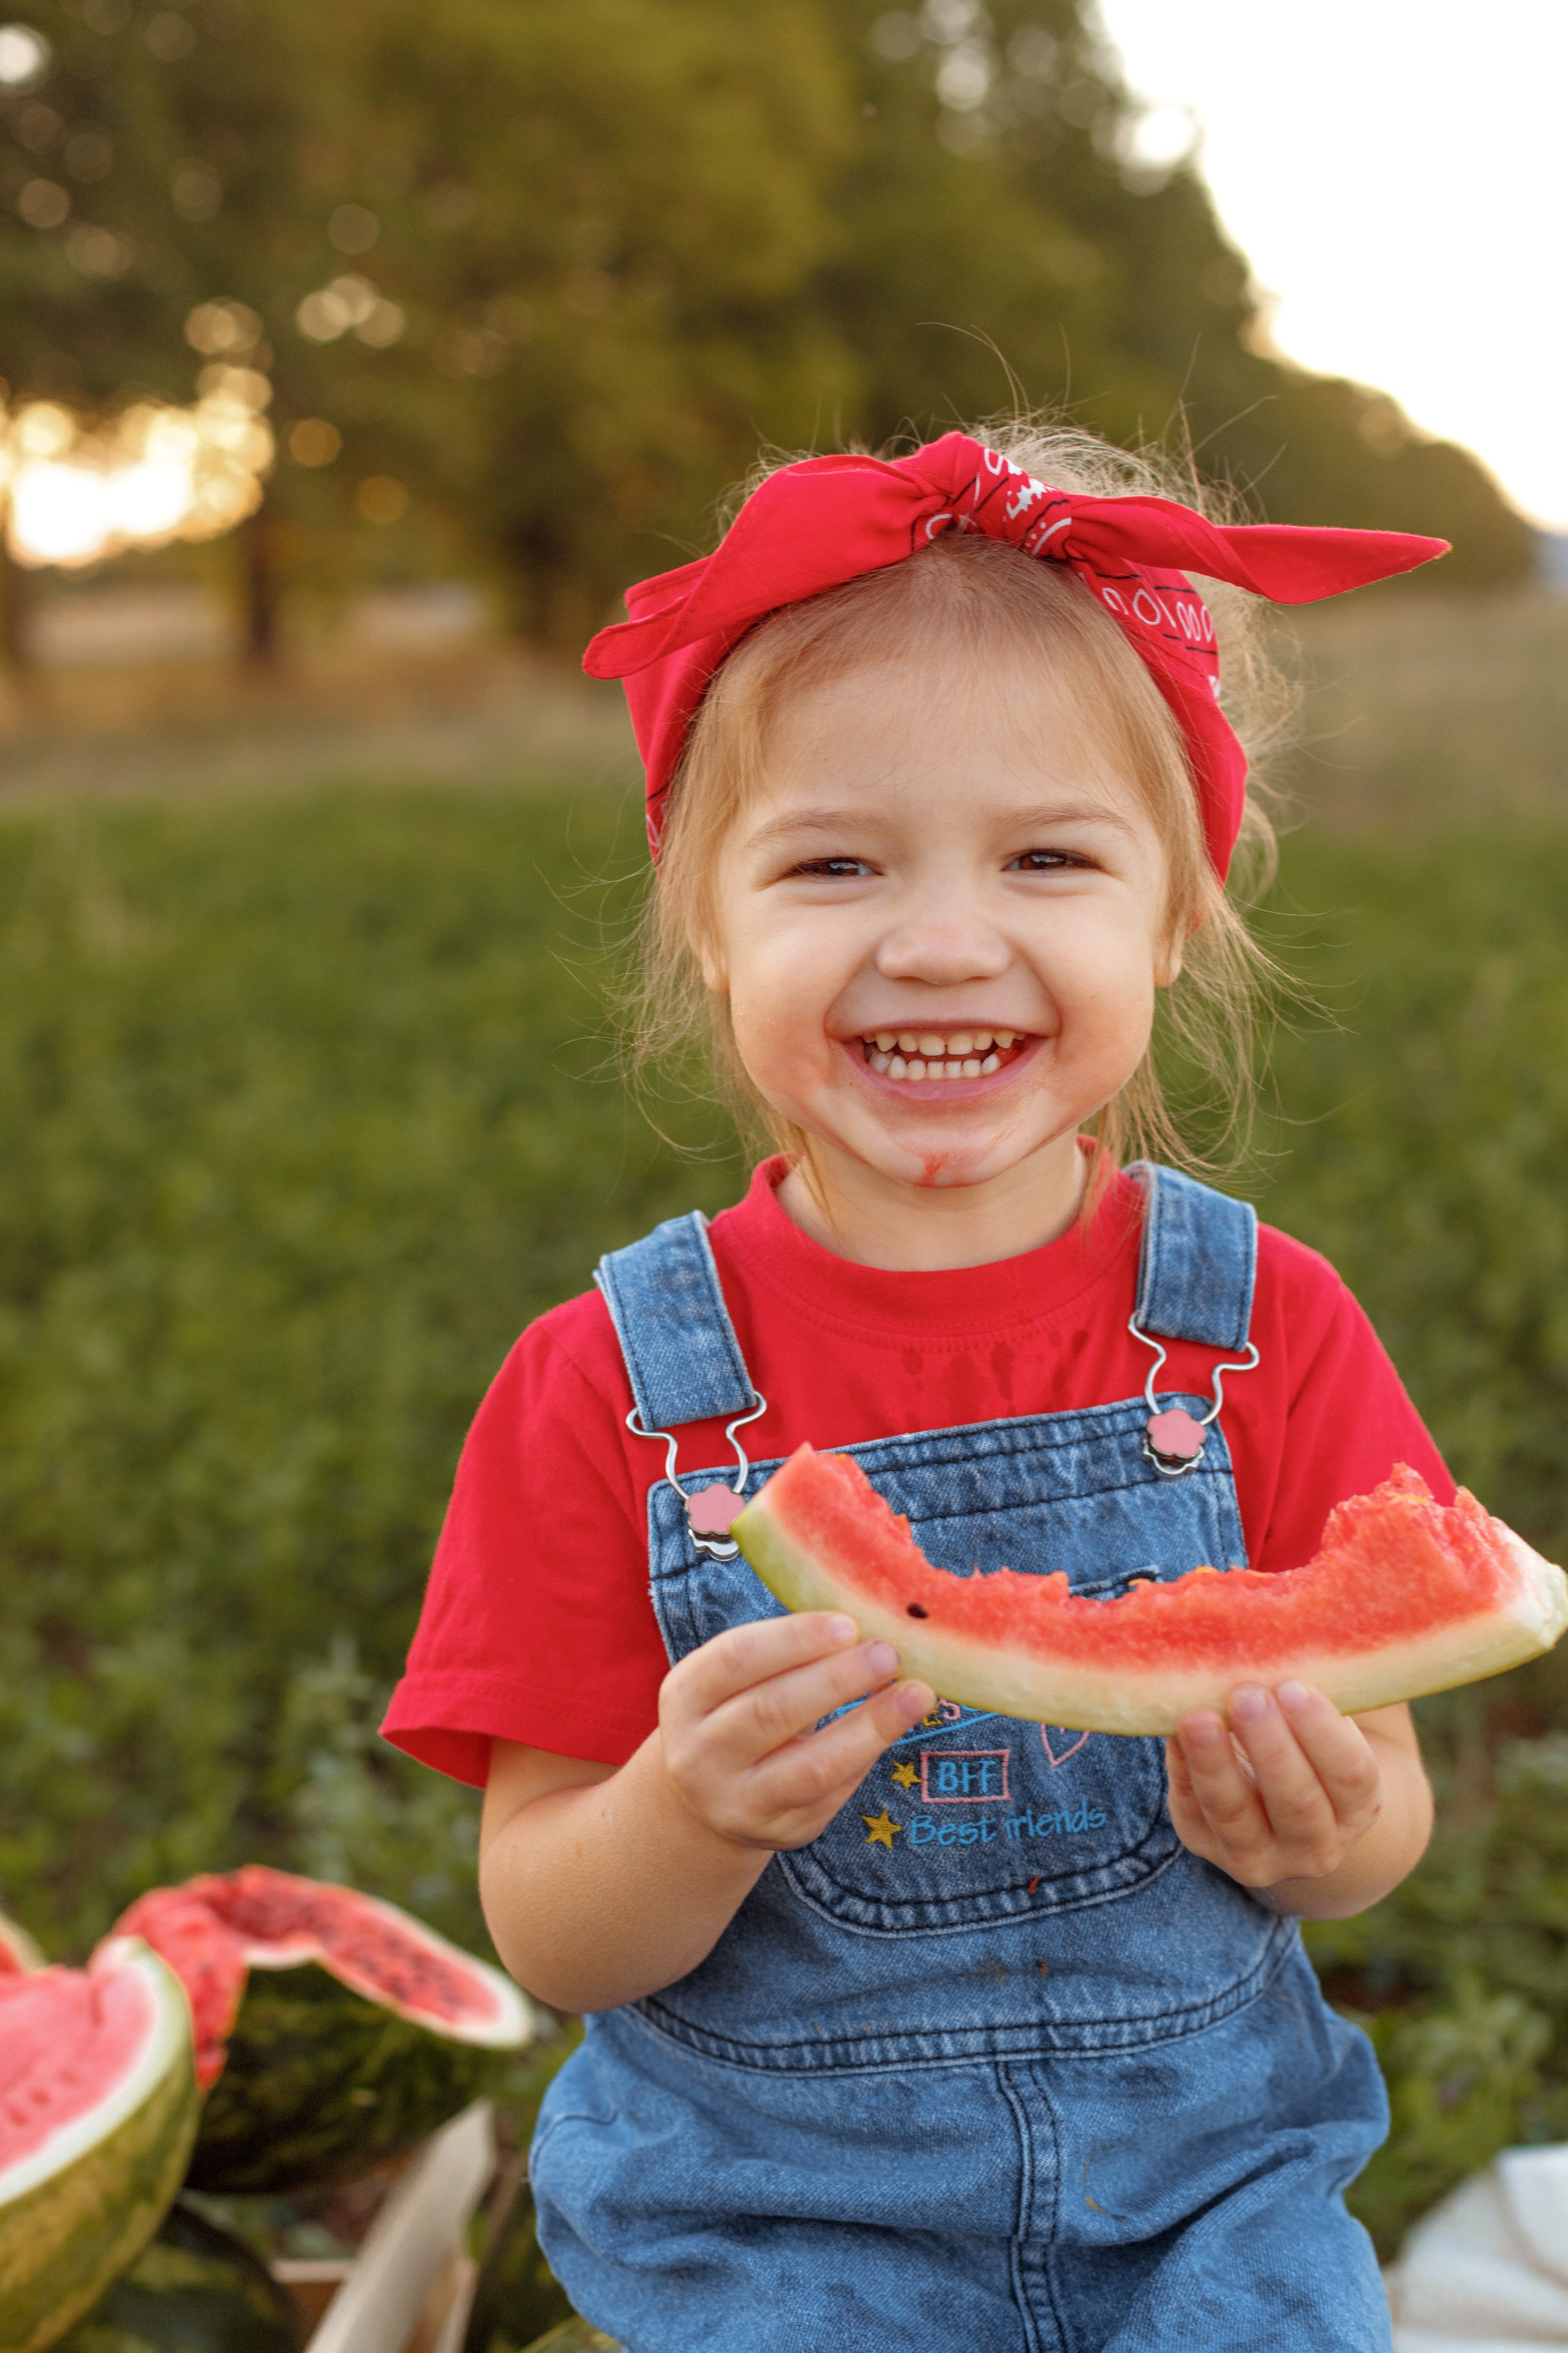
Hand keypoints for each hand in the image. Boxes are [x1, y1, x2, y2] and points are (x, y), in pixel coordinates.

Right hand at [658, 1613, 932, 1853]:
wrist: (706, 1801)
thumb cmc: (735, 1712)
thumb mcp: (735, 1680)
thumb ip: (784, 1652)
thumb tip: (865, 1616)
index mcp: (686, 1697)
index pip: (736, 1659)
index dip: (794, 1639)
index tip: (848, 1623)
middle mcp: (701, 1754)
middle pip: (771, 1712)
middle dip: (837, 1680)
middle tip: (888, 1654)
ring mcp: (739, 1800)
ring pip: (811, 1766)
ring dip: (870, 1726)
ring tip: (915, 1695)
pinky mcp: (782, 1831)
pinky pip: (834, 1792)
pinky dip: (869, 1754)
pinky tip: (894, 1725)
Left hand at [1166, 1680, 1382, 1894]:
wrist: (1283, 1806)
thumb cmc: (1306, 1739)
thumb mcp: (1320, 1722)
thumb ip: (1306, 1692)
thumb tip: (1272, 1629)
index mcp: (1357, 1807)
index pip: (1350, 1775)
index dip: (1322, 1733)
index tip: (1293, 1687)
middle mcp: (1316, 1845)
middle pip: (1296, 1802)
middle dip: (1269, 1747)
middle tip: (1246, 1693)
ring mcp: (1260, 1856)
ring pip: (1235, 1816)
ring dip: (1215, 1764)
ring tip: (1198, 1717)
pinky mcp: (1206, 1846)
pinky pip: (1192, 1811)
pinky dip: (1182, 1769)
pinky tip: (1174, 1731)